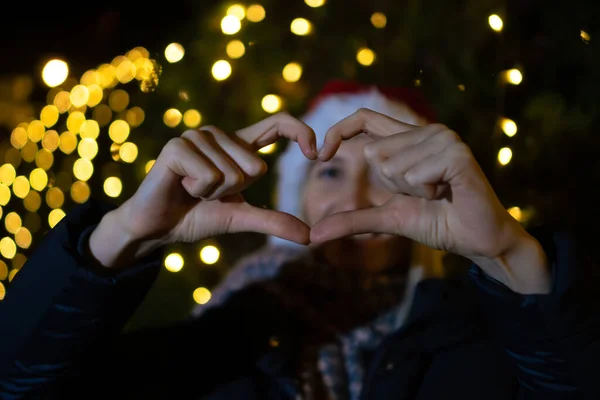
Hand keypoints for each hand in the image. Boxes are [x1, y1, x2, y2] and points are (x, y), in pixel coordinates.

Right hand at [119, 112, 316, 245]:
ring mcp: (197, 137)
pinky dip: (198, 192)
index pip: (278, 123)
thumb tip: (310, 237)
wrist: (158, 228)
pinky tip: (180, 187)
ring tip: (193, 190)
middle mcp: (219, 134)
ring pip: (232, 174)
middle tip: (208, 193)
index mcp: (238, 145)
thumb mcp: (241, 217)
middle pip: (256, 167)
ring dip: (213, 194)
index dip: (300, 131)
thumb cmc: (197, 216)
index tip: (316, 153)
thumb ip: (273, 221)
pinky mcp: (177, 146)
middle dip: (234, 192)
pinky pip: (210, 176)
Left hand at [311, 109, 548, 292]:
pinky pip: (414, 174)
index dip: (338, 131)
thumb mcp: (388, 217)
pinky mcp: (457, 154)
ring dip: (411, 190)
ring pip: (392, 165)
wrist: (477, 240)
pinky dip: (426, 192)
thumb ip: (353, 219)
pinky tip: (447, 193)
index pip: (364, 118)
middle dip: (392, 185)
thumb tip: (313, 235)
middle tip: (424, 193)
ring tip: (439, 193)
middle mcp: (427, 131)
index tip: (320, 154)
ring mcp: (444, 138)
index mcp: (410, 139)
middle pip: (374, 153)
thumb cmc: (438, 222)